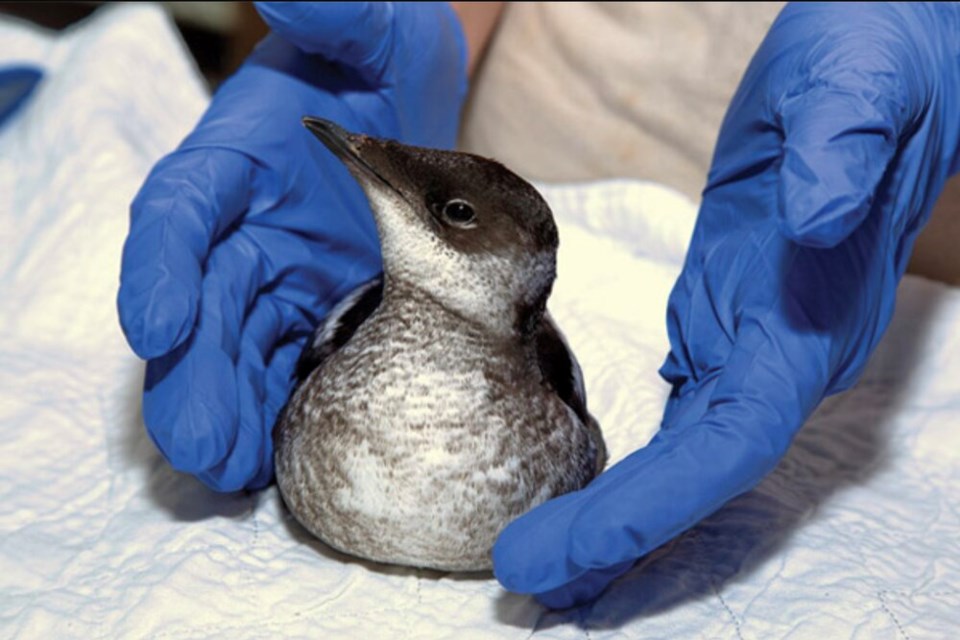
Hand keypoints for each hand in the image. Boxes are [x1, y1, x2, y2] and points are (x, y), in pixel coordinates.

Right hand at [117, 2, 466, 490]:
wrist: (425, 117)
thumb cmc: (388, 67)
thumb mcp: (378, 30)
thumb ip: (338, 16)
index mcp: (238, 160)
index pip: (183, 212)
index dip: (162, 267)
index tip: (156, 323)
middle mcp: (244, 227)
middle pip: (201, 303)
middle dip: (193, 373)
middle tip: (198, 443)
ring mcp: (278, 278)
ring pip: (235, 351)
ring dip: (227, 411)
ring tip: (229, 471)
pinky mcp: (316, 315)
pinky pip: (285, 369)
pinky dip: (276, 412)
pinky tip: (271, 462)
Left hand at [493, 3, 959, 607]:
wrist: (887, 64)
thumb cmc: (879, 69)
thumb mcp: (857, 87)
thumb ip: (842, 147)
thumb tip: (814, 211)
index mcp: (805, 320)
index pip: (729, 442)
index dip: (651, 505)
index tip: (571, 550)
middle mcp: (781, 353)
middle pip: (696, 476)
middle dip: (611, 534)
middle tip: (521, 576)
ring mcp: (750, 344)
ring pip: (681, 461)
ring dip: (613, 518)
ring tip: (543, 567)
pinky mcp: (721, 321)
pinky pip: (677, 421)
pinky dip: (631, 470)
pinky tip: (587, 498)